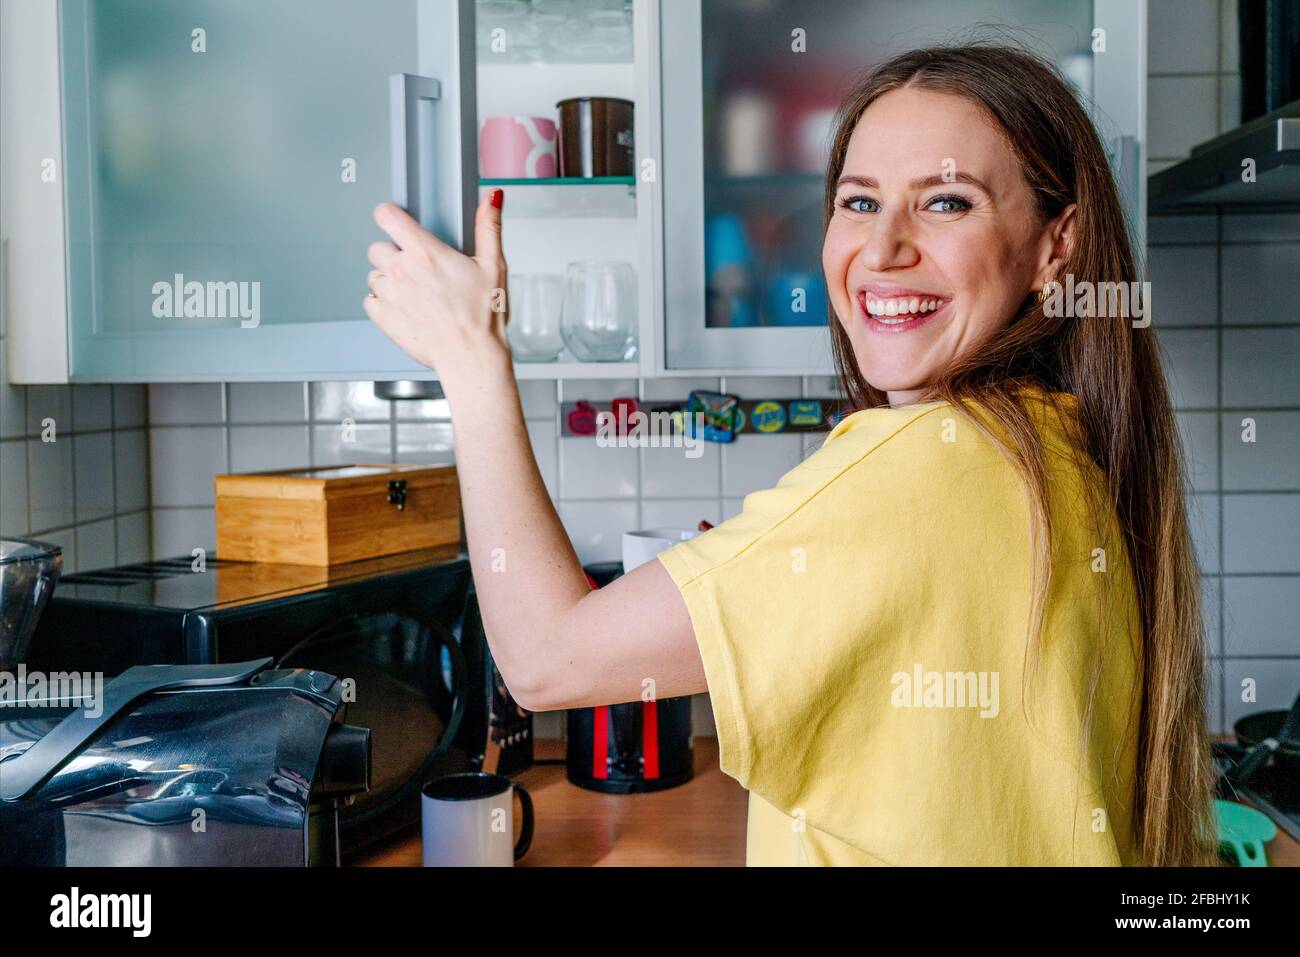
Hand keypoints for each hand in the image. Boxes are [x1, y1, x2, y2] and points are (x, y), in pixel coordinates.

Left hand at [364, 189, 508, 382]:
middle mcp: (402, 270)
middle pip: (377, 247)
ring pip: (373, 275)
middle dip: (393, 254)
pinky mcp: (383, 318)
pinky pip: (370, 301)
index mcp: (426, 253)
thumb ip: (488, 227)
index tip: (396, 222)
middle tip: (416, 270)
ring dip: (388, 281)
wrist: (472, 357)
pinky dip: (382, 304)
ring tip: (414, 293)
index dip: (390, 216)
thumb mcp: (493, 266)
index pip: (387, 217)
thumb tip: (492, 198)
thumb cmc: (484, 316)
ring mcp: (390, 295)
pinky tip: (405, 309)